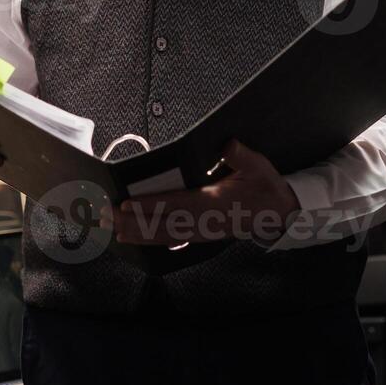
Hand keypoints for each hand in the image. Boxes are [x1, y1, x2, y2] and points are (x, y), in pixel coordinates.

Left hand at [115, 140, 298, 245]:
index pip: (177, 203)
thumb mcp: (258, 166)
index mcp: (215, 202)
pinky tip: (132, 237)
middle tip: (106, 215)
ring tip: (111, 228)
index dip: (151, 205)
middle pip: (163, 223)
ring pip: (164, 235)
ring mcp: (201, 232)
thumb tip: (228, 144)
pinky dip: (149, 240)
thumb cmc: (265, 187)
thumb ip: (240, 156)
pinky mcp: (199, 236)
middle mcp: (205, 221)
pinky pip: (170, 240)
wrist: (279, 214)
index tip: (127, 204)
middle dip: (133, 221)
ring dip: (136, 232)